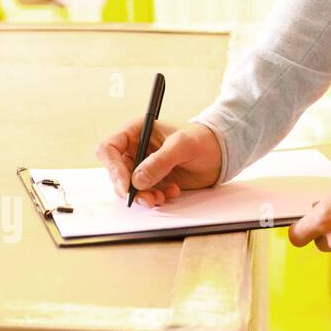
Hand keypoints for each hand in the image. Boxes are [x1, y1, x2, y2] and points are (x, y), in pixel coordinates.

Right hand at [95, 120, 221, 207]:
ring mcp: (143, 167)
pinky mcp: (152, 181)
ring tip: (161, 197)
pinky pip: (144, 195)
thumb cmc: (202, 140)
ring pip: (129, 188)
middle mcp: (135, 150)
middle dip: (130, 189)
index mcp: (136, 132)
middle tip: (147, 198)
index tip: (126, 185)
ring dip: (143, 197)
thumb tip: (138, 179)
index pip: (109, 149)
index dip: (113, 168)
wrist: (220, 154)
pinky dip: (155, 198)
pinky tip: (171, 192)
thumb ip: (160, 161)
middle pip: (116, 173)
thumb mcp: (182, 145)